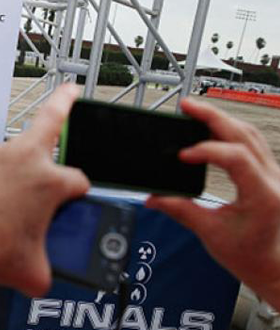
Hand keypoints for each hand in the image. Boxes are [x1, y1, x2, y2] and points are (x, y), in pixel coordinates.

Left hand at [0, 84, 88, 295]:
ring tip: (2, 195)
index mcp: (48, 182)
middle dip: (65, 102)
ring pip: (13, 155)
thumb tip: (43, 276)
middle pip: (51, 119)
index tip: (70, 201)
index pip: (77, 181)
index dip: (77, 194)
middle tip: (70, 92)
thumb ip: (46, 266)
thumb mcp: (31, 270)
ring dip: (13, 170)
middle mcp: (24, 159)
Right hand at [146, 99, 279, 307]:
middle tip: (186, 106)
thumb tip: (153, 197)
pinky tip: (211, 125)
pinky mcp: (268, 172)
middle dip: (213, 116)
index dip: (207, 150)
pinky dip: (229, 130)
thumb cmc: (248, 254)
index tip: (182, 156)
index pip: (237, 157)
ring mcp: (274, 174)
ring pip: (250, 134)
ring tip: (194, 111)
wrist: (271, 263)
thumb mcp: (210, 234)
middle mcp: (273, 179)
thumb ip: (181, 211)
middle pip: (244, 135)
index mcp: (263, 195)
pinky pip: (251, 142)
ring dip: (221, 119)